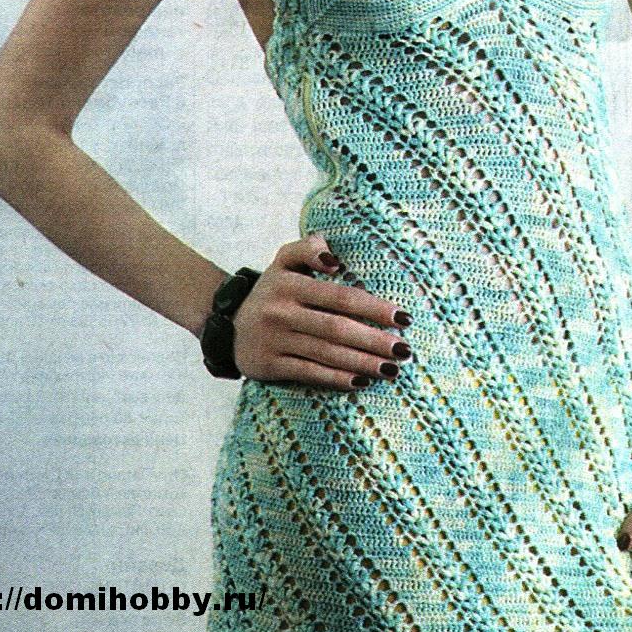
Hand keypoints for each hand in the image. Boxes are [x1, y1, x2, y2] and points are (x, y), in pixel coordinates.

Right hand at [230, 232, 412, 390]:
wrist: (226, 324)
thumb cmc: (273, 291)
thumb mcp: (284, 261)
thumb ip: (308, 249)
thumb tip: (333, 259)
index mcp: (290, 283)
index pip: (340, 297)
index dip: (373, 308)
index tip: (402, 318)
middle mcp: (281, 311)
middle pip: (337, 328)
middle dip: (374, 340)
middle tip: (404, 350)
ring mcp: (274, 340)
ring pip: (326, 354)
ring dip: (362, 363)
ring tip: (391, 369)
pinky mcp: (268, 365)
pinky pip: (308, 373)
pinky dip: (335, 378)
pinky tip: (360, 381)